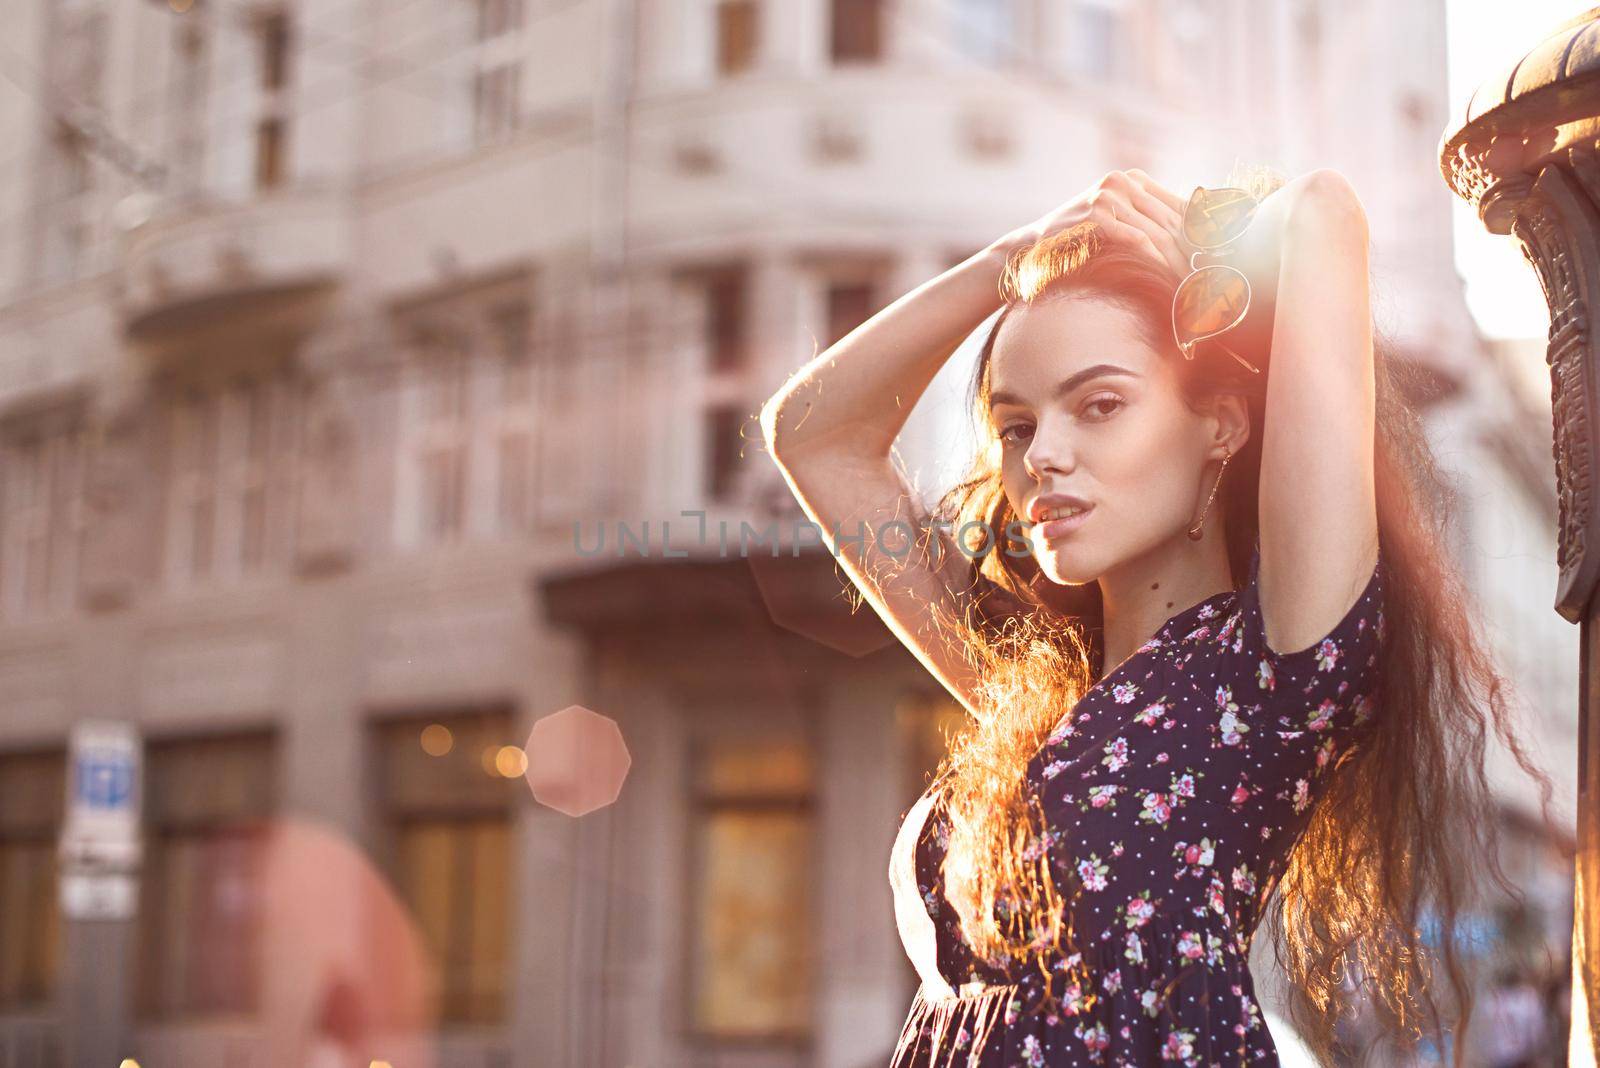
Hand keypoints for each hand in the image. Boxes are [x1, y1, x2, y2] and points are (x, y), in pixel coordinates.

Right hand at [989, 170, 1194, 281]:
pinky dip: (1155, 262)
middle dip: (1193, 253)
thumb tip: (1195, 245)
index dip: (1203, 234)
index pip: (1181, 206)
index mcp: (1133, 179)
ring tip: (1192, 286)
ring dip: (1178, 263)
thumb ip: (1148, 222)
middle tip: (1211, 279)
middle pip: (1173, 221)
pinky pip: (1137, 240)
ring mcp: (1108, 194)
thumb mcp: (1116, 223)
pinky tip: (1166, 280)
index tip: (1220, 261)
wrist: (1033, 247)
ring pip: (1158, 233)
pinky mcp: (1097, 213)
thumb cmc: (1078, 242)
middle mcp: (1123, 181)